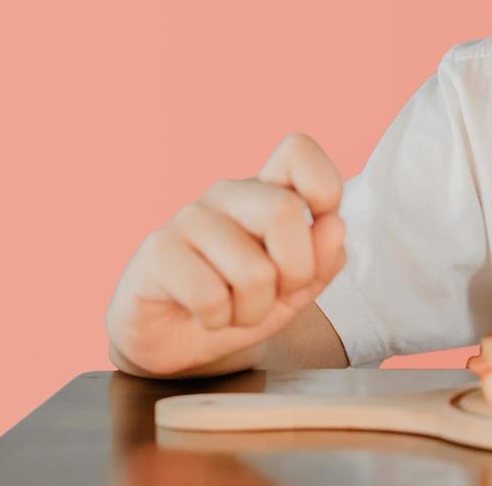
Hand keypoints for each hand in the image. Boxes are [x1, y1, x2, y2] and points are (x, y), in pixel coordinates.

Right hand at [106, 133, 345, 376]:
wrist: (179, 340)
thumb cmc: (244, 302)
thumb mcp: (298, 287)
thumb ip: (325, 257)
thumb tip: (333, 225)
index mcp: (267, 190)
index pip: (297, 150)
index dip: (323, 187)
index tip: (319, 225)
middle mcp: (228, 194)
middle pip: (283, 211)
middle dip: (296, 273)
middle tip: (277, 294)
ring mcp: (190, 217)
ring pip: (253, 271)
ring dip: (255, 310)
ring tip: (236, 310)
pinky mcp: (158, 250)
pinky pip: (210, 296)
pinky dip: (219, 320)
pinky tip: (206, 315)